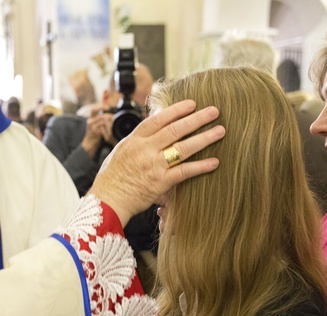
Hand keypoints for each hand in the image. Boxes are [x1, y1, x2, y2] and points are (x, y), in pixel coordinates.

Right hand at [82, 105, 114, 155]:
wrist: (90, 142)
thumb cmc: (94, 132)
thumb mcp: (95, 124)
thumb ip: (100, 118)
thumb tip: (110, 115)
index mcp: (90, 118)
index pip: (94, 109)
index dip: (101, 107)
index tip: (108, 107)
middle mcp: (90, 121)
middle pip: (101, 115)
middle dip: (108, 115)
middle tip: (113, 117)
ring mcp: (92, 127)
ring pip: (103, 121)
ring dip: (109, 122)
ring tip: (113, 122)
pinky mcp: (95, 132)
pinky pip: (103, 127)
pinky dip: (108, 127)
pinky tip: (110, 128)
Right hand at [89, 100, 223, 225]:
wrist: (106, 200)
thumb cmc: (111, 178)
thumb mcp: (121, 151)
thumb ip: (139, 140)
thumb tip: (155, 128)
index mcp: (134, 140)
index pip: (157, 120)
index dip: (176, 110)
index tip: (192, 103)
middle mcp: (144, 150)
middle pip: (174, 129)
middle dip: (196, 119)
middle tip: (214, 111)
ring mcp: (153, 165)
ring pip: (183, 147)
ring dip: (204, 138)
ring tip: (220, 131)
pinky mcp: (161, 182)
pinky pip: (185, 172)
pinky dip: (201, 166)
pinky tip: (215, 162)